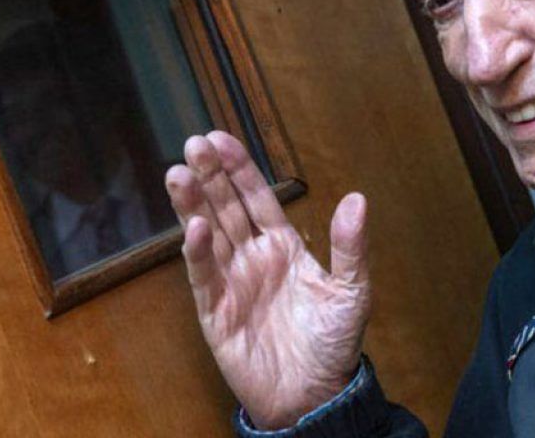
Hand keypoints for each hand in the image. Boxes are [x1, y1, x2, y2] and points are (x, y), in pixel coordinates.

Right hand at [165, 131, 370, 429]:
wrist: (315, 397)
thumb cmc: (334, 344)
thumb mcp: (352, 291)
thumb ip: (351, 246)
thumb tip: (357, 198)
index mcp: (283, 247)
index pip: (256, 198)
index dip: (238, 169)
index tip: (220, 138)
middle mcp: (252, 259)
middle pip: (226, 207)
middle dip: (210, 176)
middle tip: (194, 143)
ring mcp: (231, 283)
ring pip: (208, 234)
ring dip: (192, 204)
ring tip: (178, 173)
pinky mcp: (216, 312)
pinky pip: (203, 276)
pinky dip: (196, 251)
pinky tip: (193, 226)